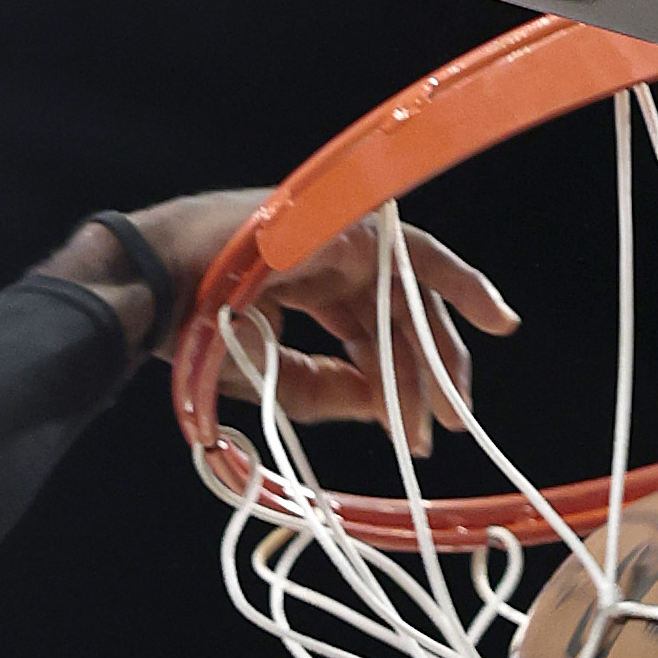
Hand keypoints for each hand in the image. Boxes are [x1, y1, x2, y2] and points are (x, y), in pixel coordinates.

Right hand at [115, 189, 519, 452]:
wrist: (165, 288)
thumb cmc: (197, 331)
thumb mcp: (272, 376)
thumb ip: (329, 390)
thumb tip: (387, 408)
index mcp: (309, 282)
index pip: (369, 331)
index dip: (395, 383)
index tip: (419, 432)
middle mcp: (334, 253)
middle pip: (399, 313)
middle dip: (429, 370)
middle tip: (453, 422)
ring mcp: (346, 234)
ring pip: (413, 289)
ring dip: (441, 347)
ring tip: (459, 403)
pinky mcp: (357, 225)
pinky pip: (417, 256)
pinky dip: (459, 283)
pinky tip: (493, 317)